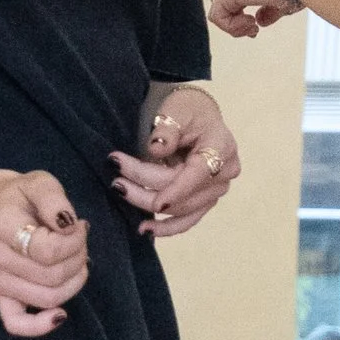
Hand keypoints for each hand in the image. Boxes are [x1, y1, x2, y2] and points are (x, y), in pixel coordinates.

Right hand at [0, 172, 88, 339]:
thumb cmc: (24, 198)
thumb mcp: (41, 183)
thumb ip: (55, 199)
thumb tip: (67, 225)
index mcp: (1, 225)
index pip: (47, 251)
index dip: (74, 242)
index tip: (78, 226)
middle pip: (52, 277)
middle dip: (77, 260)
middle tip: (79, 242)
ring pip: (46, 298)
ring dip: (72, 282)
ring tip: (74, 260)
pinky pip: (15, 323)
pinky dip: (40, 326)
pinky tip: (60, 315)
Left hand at [112, 89, 241, 238]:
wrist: (195, 115)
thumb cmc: (187, 110)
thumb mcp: (176, 110)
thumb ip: (168, 130)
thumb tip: (157, 150)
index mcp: (221, 148)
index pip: (198, 174)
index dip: (176, 189)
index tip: (154, 201)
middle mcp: (224, 174)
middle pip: (184, 194)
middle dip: (146, 189)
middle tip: (115, 180)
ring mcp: (216, 191)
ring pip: (181, 210)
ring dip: (148, 205)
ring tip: (121, 193)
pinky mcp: (204, 201)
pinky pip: (187, 220)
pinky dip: (166, 228)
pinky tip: (145, 230)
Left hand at [209, 0, 300, 38]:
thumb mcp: (278, 5)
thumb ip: (267, 13)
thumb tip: (260, 21)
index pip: (231, 5)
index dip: (240, 22)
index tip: (256, 28)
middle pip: (222, 11)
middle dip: (236, 27)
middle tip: (253, 31)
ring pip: (218, 16)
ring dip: (235, 28)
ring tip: (252, 26)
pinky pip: (218, 18)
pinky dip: (232, 26)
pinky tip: (250, 22)